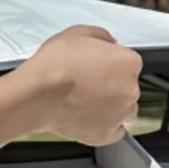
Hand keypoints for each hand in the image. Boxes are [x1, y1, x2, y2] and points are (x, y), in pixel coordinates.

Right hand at [19, 25, 142, 145]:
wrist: (37, 94)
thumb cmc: (55, 63)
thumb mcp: (79, 32)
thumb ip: (103, 37)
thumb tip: (111, 44)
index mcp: (129, 63)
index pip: (130, 63)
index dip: (112, 64)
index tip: (99, 67)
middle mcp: (131, 90)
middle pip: (129, 87)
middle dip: (114, 86)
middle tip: (89, 84)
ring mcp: (121, 114)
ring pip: (126, 110)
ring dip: (113, 107)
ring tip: (88, 102)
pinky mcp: (107, 135)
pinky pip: (115, 132)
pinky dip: (105, 127)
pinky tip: (89, 118)